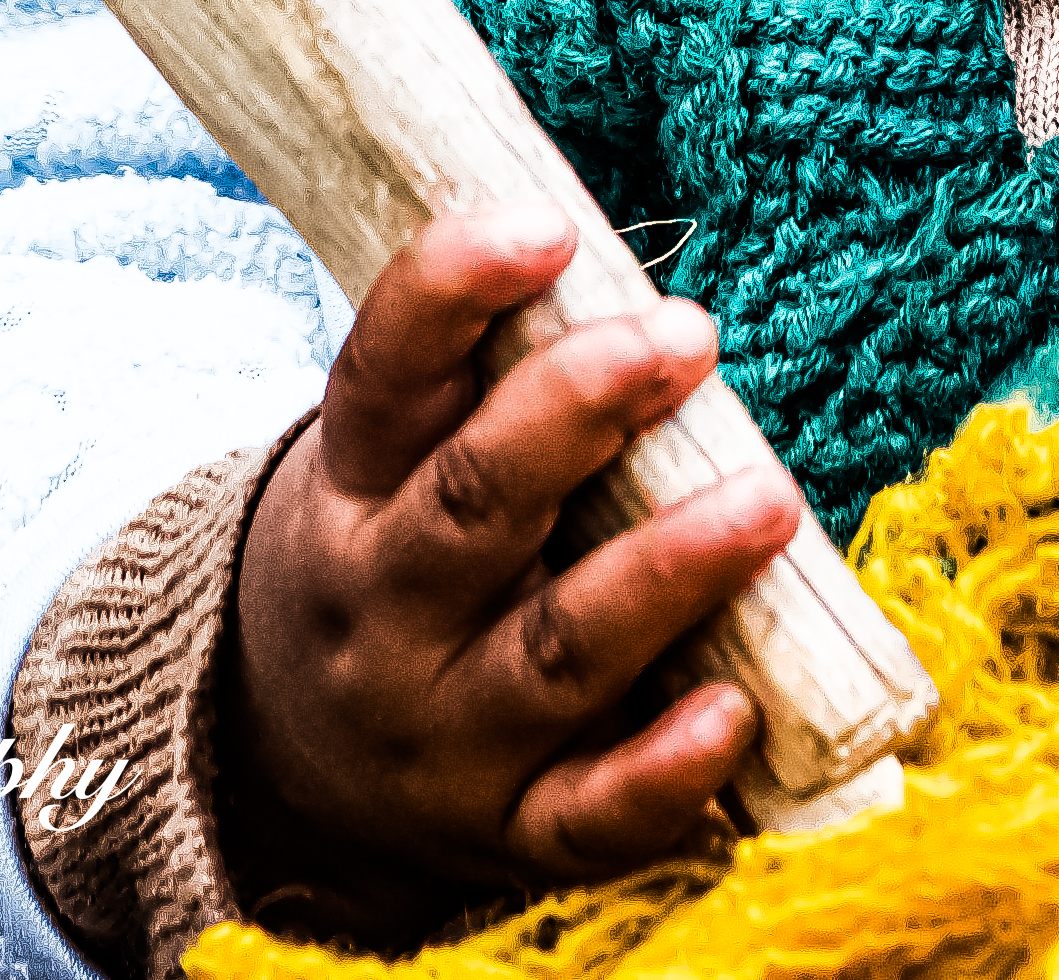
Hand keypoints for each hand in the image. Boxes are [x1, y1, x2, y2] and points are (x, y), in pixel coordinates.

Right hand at [226, 213, 803, 891]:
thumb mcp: (394, 463)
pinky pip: (587, 813)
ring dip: (665, 573)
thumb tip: (630, 271)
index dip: (450, 294)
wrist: (290, 770)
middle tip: (688, 335)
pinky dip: (660, 771)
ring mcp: (443, 732)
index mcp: (352, 492)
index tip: (544, 227)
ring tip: (768, 500)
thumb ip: (485, 378)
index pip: (384, 377)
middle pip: (474, 505)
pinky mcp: (506, 831)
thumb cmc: (401, 561)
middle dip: (579, 412)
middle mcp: (384, 612)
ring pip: (553, 653)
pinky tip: (734, 712)